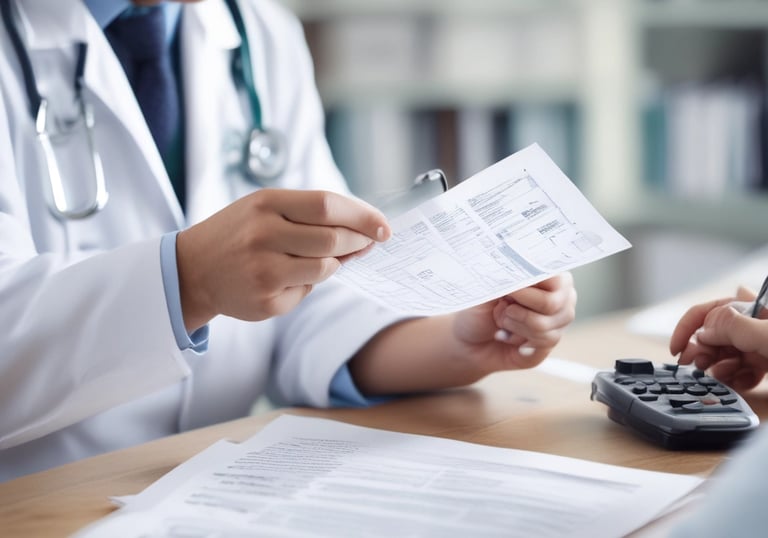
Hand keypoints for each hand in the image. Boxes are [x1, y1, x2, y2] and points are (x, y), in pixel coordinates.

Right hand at [177, 189, 388, 330]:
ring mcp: (263, 271)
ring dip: (336, 263)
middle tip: (370, 242)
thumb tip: (365, 232)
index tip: (384, 226)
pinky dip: (310, 283)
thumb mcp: (266, 209)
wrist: (193, 269)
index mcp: (266, 204)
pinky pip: (306, 292)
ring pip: (325, 268)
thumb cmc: (240, 233)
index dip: (363, 216)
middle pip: (332, 239)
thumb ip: (311, 216)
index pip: (328, 205)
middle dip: (360, 241)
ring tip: (325, 257)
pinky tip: (290, 277)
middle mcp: (263, 235)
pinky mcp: (265, 301)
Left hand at [348, 272, 577, 395]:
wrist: (459, 336)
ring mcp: (553, 324)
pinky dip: (519, 339)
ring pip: (551, 322)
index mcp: (543, 270)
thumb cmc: (468, 302)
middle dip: (525, 301)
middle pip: (560, 298)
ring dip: (518, 320)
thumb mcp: (477, 279)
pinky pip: (541, 345)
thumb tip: (492, 242)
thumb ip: (493, 265)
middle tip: (501, 303)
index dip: (541, 272)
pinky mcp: (541, 349)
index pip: (559, 265)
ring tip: (499, 318)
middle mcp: (556, 296)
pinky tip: (505, 335)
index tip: (517, 276)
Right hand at [670, 287, 767, 390]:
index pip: (710, 310)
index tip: (676, 348)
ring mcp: (761, 348)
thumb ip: (732, 327)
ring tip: (723, 375)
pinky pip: (742, 373)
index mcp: (755, 310)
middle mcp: (755, 327)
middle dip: (702, 351)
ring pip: (726, 355)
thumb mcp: (766, 335)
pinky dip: (737, 380)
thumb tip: (702, 331)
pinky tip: (742, 383)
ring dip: (719, 368)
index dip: (688, 327)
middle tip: (696, 364)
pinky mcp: (767, 367)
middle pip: (714, 335)